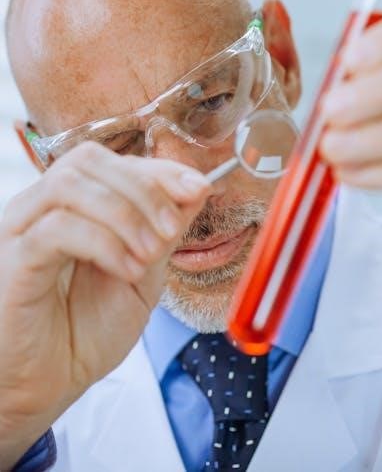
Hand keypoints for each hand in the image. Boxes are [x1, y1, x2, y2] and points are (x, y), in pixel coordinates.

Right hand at [0, 142, 209, 466]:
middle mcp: (42, 208)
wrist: (50, 385)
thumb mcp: (144, 273)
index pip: (114, 161)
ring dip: (124, 214)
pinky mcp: (13, 262)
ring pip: (70, 184)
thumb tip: (196, 187)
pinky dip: (103, 243)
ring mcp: (21, 231)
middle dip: (144, 189)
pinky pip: (55, 230)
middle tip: (171, 229)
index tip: (198, 188)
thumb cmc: (88, 330)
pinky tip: (127, 269)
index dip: (160, 170)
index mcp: (74, 206)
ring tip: (149, 253)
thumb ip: (164, 231)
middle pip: (89, 160)